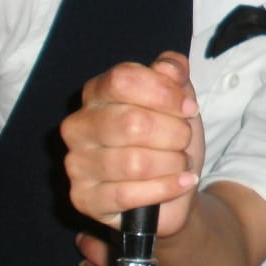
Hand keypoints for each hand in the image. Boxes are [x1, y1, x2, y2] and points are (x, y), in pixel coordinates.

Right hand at [62, 53, 202, 236]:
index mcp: (97, 93)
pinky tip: (180, 183)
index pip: (124, 80)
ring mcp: (77, 164)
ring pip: (134, 162)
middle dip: (174, 133)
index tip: (189, 107)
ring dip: (172, 163)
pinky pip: (128, 194)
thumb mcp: (179, 101)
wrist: (174, 191)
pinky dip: (166, 188)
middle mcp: (78, 126)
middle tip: (184, 141)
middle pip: (132, 122)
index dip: (165, 92)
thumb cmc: (170, 140)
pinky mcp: (83, 199)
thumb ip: (174, 74)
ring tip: (180, 163)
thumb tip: (169, 67)